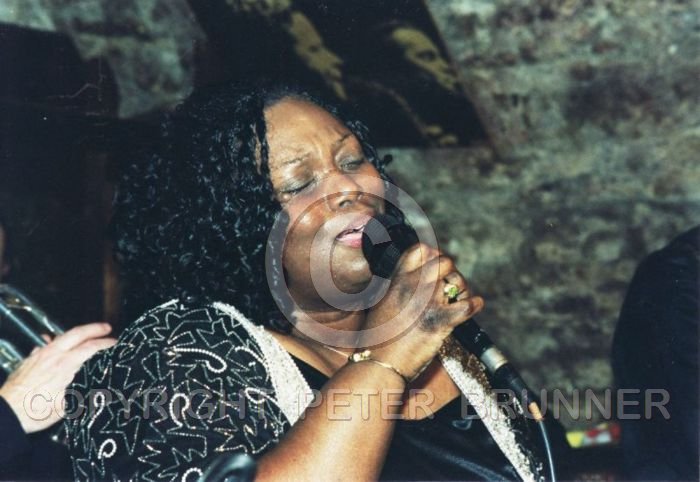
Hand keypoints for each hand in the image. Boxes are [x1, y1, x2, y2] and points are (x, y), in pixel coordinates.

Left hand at [0, 323, 116, 432]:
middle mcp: (53, 355)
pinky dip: (55, 341)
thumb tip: (95, 389)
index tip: (115, 343)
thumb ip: (81, 392)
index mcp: (65, 365)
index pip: (90, 347)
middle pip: (77, 333)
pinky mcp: (29, 360)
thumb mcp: (66, 406)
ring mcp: (39, 355)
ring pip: (61, 336)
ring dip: (77, 333)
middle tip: (106, 328)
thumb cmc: (35, 412)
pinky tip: (53, 342)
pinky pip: (45, 344)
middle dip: (94, 328)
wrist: (6, 413)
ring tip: (86, 334)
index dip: (105, 343)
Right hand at [359, 243, 483, 380]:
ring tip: (460, 298)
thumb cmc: (378, 338)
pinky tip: (474, 306)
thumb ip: (398, 287)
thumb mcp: (382, 302)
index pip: (420, 250)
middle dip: (451, 271)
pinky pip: (467, 305)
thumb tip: (411, 282)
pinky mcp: (441, 321)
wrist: (379, 362)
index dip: (433, 253)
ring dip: (463, 288)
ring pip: (458, 281)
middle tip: (450, 284)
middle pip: (444, 261)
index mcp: (398, 279)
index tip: (436, 264)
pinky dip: (475, 304)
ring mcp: (428, 302)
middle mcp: (414, 285)